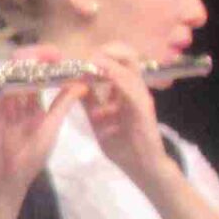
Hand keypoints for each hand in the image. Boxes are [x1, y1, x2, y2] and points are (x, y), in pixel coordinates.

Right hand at [0, 61, 81, 201]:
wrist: (8, 173)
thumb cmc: (32, 155)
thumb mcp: (51, 128)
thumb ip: (62, 105)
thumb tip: (81, 84)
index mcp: (39, 105)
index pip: (46, 78)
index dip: (54, 66)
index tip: (64, 57)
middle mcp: (24, 100)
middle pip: (30, 72)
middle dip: (39, 59)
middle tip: (50, 53)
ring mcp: (9, 102)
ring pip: (16, 76)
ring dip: (26, 65)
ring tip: (37, 57)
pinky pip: (3, 87)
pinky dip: (12, 78)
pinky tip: (21, 71)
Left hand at [77, 45, 166, 187]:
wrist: (142, 167)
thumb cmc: (123, 146)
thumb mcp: (99, 121)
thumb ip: (90, 103)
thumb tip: (74, 86)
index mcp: (125, 90)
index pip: (117, 61)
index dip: (100, 55)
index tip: (78, 57)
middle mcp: (135, 89)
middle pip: (127, 57)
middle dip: (107, 51)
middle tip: (86, 55)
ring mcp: (141, 97)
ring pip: (130, 67)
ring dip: (109, 61)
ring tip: (90, 62)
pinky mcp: (144, 108)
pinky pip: (131, 88)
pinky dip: (116, 78)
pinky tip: (101, 75)